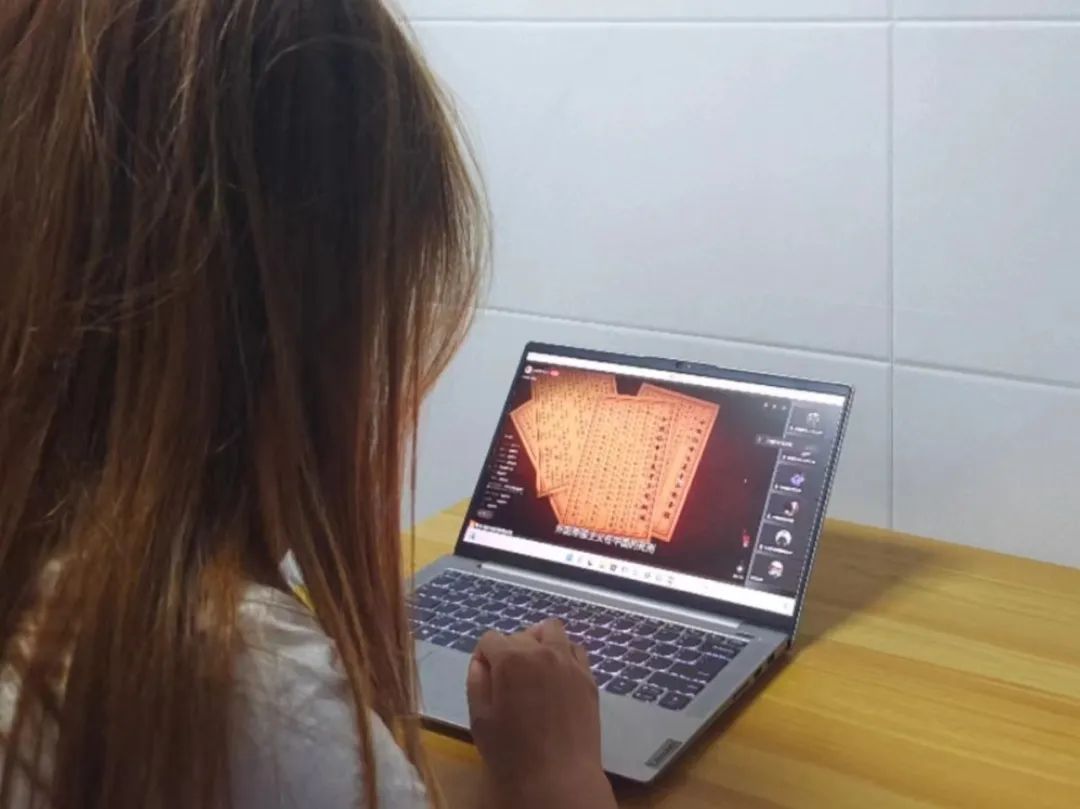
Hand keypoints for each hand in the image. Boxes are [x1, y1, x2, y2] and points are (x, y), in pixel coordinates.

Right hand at [466, 619, 616, 808]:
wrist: (558, 779)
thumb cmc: (511, 754)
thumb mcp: (480, 719)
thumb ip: (476, 681)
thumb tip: (481, 660)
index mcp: (511, 660)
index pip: (490, 638)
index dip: (484, 656)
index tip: (487, 677)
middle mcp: (542, 652)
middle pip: (521, 634)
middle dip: (510, 649)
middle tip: (509, 680)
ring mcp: (570, 663)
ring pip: (553, 631)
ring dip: (540, 642)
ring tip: (535, 668)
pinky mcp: (589, 678)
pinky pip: (575, 651)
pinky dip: (563, 655)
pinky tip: (557, 678)